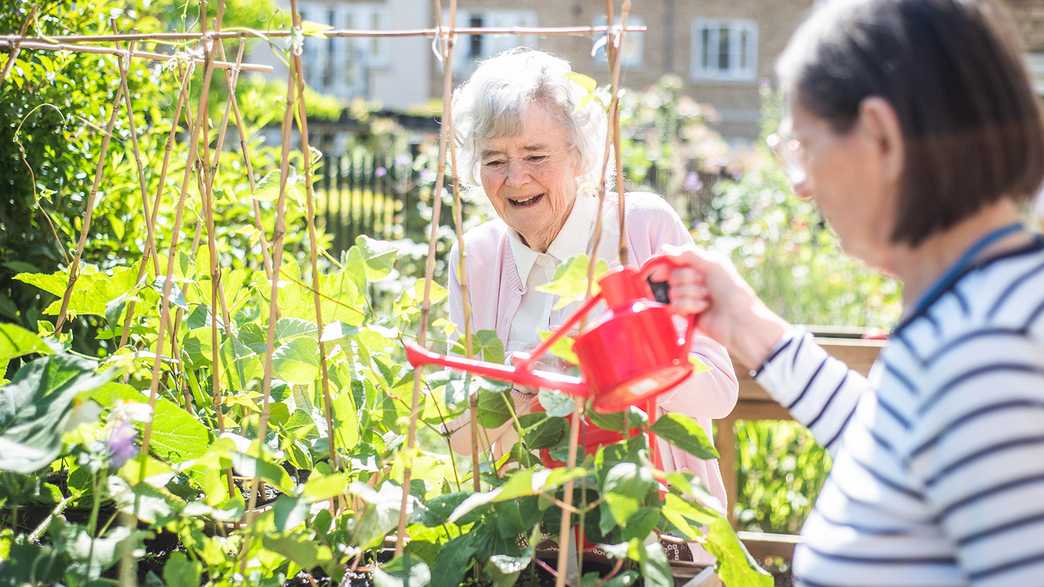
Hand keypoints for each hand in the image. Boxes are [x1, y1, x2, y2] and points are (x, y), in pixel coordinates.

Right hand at [658, 244, 790, 369]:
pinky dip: (689, 306)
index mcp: (699, 266)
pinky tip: (703, 309)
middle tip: (705, 284)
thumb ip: (688, 254)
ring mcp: (688, 297)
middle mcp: (692, 280)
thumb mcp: (713, 264)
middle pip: (671, 276)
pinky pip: (675, 306)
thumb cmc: (731, 289)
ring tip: (707, 299)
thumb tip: (664, 248)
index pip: (673, 261)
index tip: (660, 269)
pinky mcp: (686, 314)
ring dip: (691, 294)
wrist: (739, 319)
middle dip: (687, 280)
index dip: (665, 264)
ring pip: (673, 292)